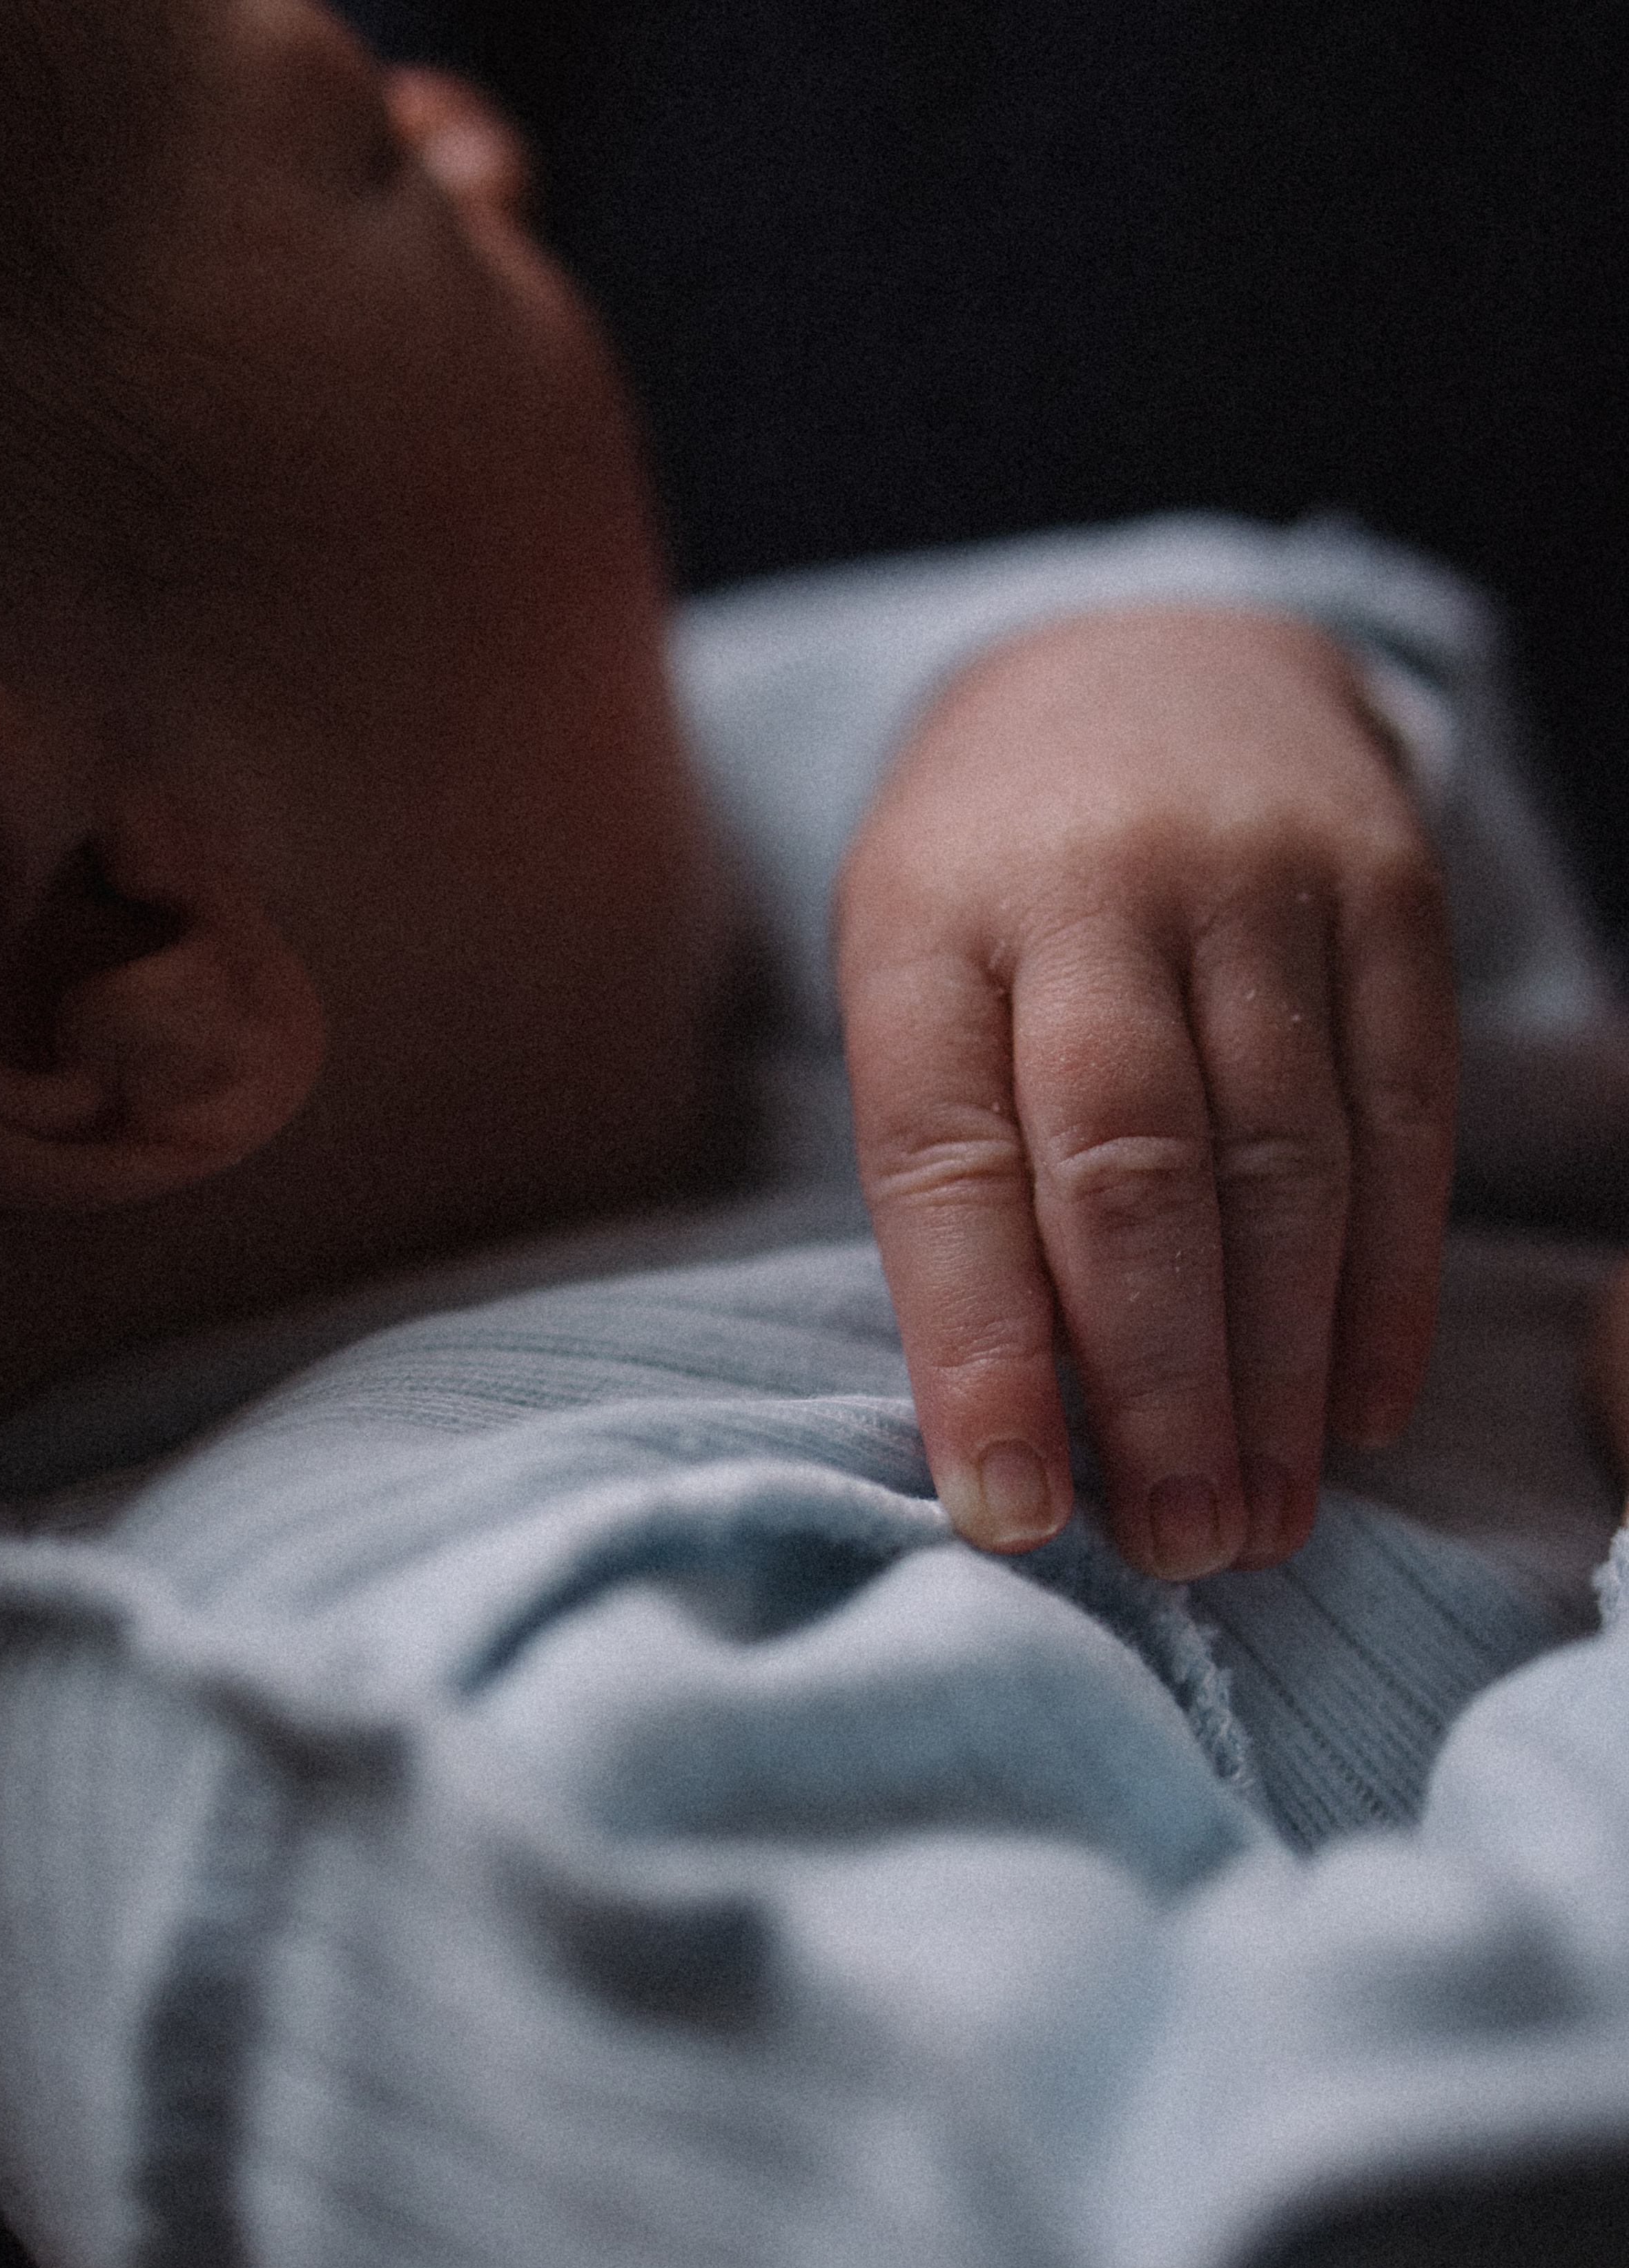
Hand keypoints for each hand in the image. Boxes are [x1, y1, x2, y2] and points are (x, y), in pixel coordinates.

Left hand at [836, 605, 1457, 1578]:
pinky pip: (1405, 1115)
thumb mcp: (913, 990)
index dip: (981, 1351)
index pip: (950, 1162)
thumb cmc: (992, 895)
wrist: (1146, 668)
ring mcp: (1260, 881)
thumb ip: (955, 1178)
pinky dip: (1388, 1281)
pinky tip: (1361, 1407)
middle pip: (1134, 1168)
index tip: (1012, 1511)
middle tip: (1178, 1547)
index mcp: (929, 925)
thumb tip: (1017, 1429)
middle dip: (1159, 1383)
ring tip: (1264, 1518)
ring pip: (1284, 1159)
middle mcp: (1097, 890)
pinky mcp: (1391, 896)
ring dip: (1280, 1367)